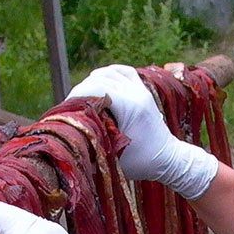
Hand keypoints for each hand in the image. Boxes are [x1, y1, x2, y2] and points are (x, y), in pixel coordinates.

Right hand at [67, 64, 218, 199]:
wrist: (169, 159)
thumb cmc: (141, 163)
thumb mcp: (114, 157)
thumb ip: (94, 141)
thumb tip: (69, 132)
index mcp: (130, 107)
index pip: (95, 89)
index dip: (75, 97)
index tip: (65, 111)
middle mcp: (136, 94)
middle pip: (99, 80)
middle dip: (80, 92)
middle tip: (70, 109)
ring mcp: (141, 90)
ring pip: (109, 73)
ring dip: (92, 82)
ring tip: (82, 99)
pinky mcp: (143, 90)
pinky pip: (123, 70)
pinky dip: (108, 73)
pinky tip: (98, 81)